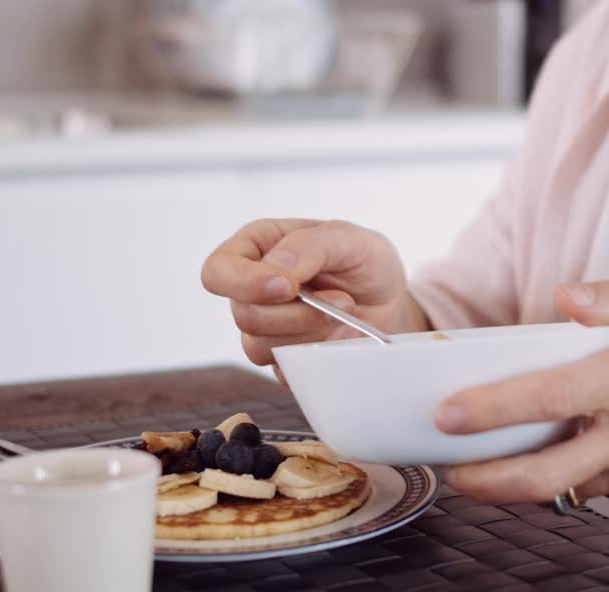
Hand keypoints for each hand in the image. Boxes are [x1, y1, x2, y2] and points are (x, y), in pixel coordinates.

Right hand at [201, 219, 428, 370]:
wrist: (389, 301)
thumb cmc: (364, 261)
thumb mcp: (348, 238)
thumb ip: (308, 246)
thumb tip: (276, 270)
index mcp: (257, 247)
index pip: (218, 271)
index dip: (245, 283)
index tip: (288, 287)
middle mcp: (253, 289)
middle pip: (244, 316)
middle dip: (297, 314)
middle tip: (340, 301)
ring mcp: (266, 327)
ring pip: (261, 348)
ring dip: (311, 335)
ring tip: (346, 317)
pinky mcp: (282, 358)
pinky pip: (285, 370)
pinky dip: (318, 356)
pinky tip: (342, 337)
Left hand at [436, 280, 608, 510]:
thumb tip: (567, 294)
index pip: (552, 397)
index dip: (494, 408)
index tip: (448, 413)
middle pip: (545, 473)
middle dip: (485, 479)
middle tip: (449, 469)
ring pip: (564, 485)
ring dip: (522, 476)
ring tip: (492, 459)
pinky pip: (595, 489)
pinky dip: (577, 472)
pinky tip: (583, 448)